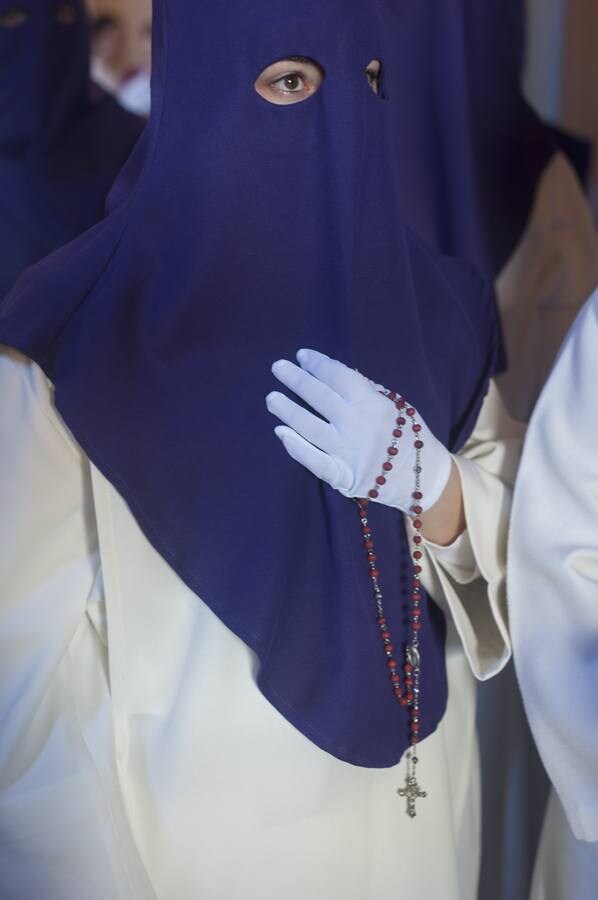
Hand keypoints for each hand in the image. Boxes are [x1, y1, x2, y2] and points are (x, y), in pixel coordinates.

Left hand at [266, 349, 452, 513]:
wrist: (421, 477)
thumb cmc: (405, 435)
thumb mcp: (394, 404)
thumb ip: (366, 389)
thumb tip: (334, 372)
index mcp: (372, 402)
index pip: (338, 376)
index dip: (317, 364)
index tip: (301, 355)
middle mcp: (357, 424)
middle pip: (319, 397)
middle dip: (296, 379)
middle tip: (277, 367)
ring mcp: (347, 451)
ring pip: (309, 426)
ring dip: (287, 410)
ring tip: (272, 398)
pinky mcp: (341, 475)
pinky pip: (314, 460)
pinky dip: (296, 447)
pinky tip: (280, 432)